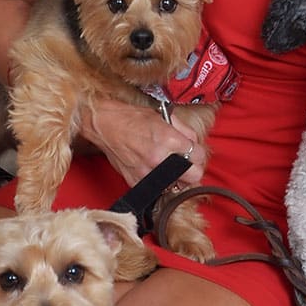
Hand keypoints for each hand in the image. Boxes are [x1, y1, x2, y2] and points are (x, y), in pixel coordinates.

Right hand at [79, 98, 206, 187]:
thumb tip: (196, 144)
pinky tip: (157, 171)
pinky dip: (161, 182)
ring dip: (178, 178)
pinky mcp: (137, 182)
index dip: (198, 153)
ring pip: (178, 186)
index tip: (194, 152)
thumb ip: (185, 131)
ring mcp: (148, 173)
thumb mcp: (164, 116)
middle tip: (187, 163)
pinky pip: (159, 188)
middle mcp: (160, 159)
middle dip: (194, 169)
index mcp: (169, 140)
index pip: (199, 156)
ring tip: (171, 167)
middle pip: (194, 176)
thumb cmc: (133, 118)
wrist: (106, 125)